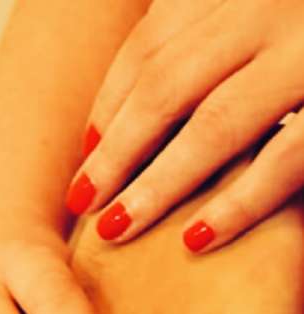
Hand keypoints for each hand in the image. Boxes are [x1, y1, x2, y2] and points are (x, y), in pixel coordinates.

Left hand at [66, 0, 303, 252]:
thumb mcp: (257, 17)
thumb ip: (211, 45)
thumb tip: (141, 106)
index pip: (152, 43)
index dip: (111, 101)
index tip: (88, 151)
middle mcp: (266, 9)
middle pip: (167, 84)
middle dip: (117, 150)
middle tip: (81, 201)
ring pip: (214, 124)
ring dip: (157, 185)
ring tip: (116, 228)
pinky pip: (284, 159)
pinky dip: (236, 203)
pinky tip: (195, 239)